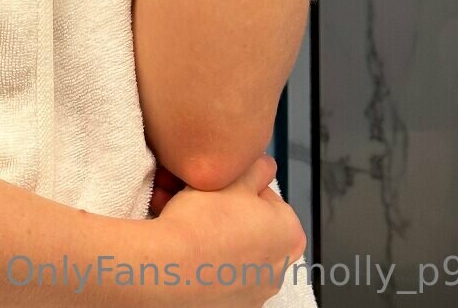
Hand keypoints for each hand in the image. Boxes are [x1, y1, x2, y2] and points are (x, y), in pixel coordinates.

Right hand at [152, 154, 307, 305]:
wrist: (169, 267)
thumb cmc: (203, 221)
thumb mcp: (232, 176)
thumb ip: (257, 167)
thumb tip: (266, 165)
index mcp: (288, 233)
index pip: (268, 197)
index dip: (239, 185)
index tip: (220, 184)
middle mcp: (278, 269)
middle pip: (252, 226)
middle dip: (228, 211)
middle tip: (202, 200)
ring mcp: (255, 292)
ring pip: (235, 250)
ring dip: (216, 234)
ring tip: (185, 219)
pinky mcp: (231, 306)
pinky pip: (220, 274)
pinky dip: (206, 260)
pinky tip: (184, 245)